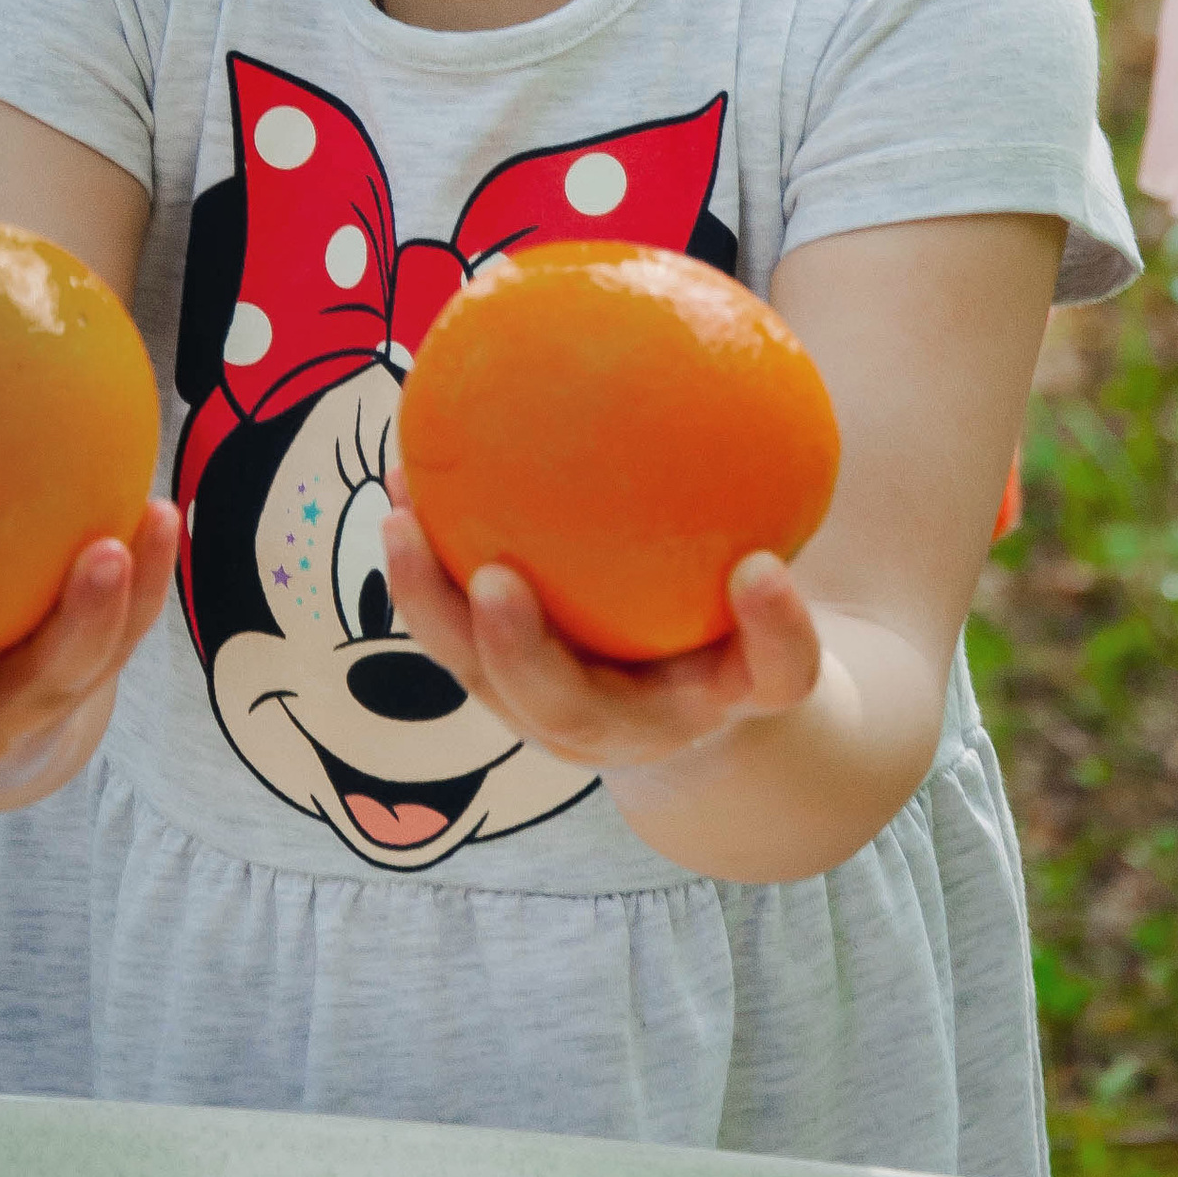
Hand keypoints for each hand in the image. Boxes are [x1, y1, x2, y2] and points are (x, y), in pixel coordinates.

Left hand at [379, 449, 823, 777]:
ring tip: (401, 516)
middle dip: (520, 651)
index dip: (767, 633)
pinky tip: (402, 474)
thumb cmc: (724, 637)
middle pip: (559, 708)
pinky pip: (445, 618)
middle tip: (500, 582)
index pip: (759, 679)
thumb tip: (775, 449)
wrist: (668, 708)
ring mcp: (538, 709)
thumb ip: (770, 555)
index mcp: (709, 701)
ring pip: (474, 671)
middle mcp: (613, 726)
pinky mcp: (488, 676)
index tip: (764, 571)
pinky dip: (419, 555)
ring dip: (429, 600)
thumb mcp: (764, 608)